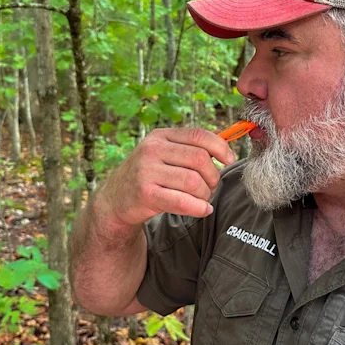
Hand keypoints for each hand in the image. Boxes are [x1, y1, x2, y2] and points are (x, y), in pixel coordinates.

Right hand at [100, 128, 235, 225]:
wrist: (116, 200)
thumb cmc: (148, 176)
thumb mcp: (163, 154)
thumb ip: (188, 147)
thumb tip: (223, 142)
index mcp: (160, 136)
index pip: (198, 135)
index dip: (220, 147)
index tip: (228, 160)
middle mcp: (152, 150)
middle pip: (200, 159)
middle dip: (213, 176)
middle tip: (211, 186)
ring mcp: (146, 171)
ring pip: (193, 181)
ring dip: (205, 194)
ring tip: (203, 199)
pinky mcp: (145, 194)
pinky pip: (182, 201)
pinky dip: (198, 207)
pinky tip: (203, 210)